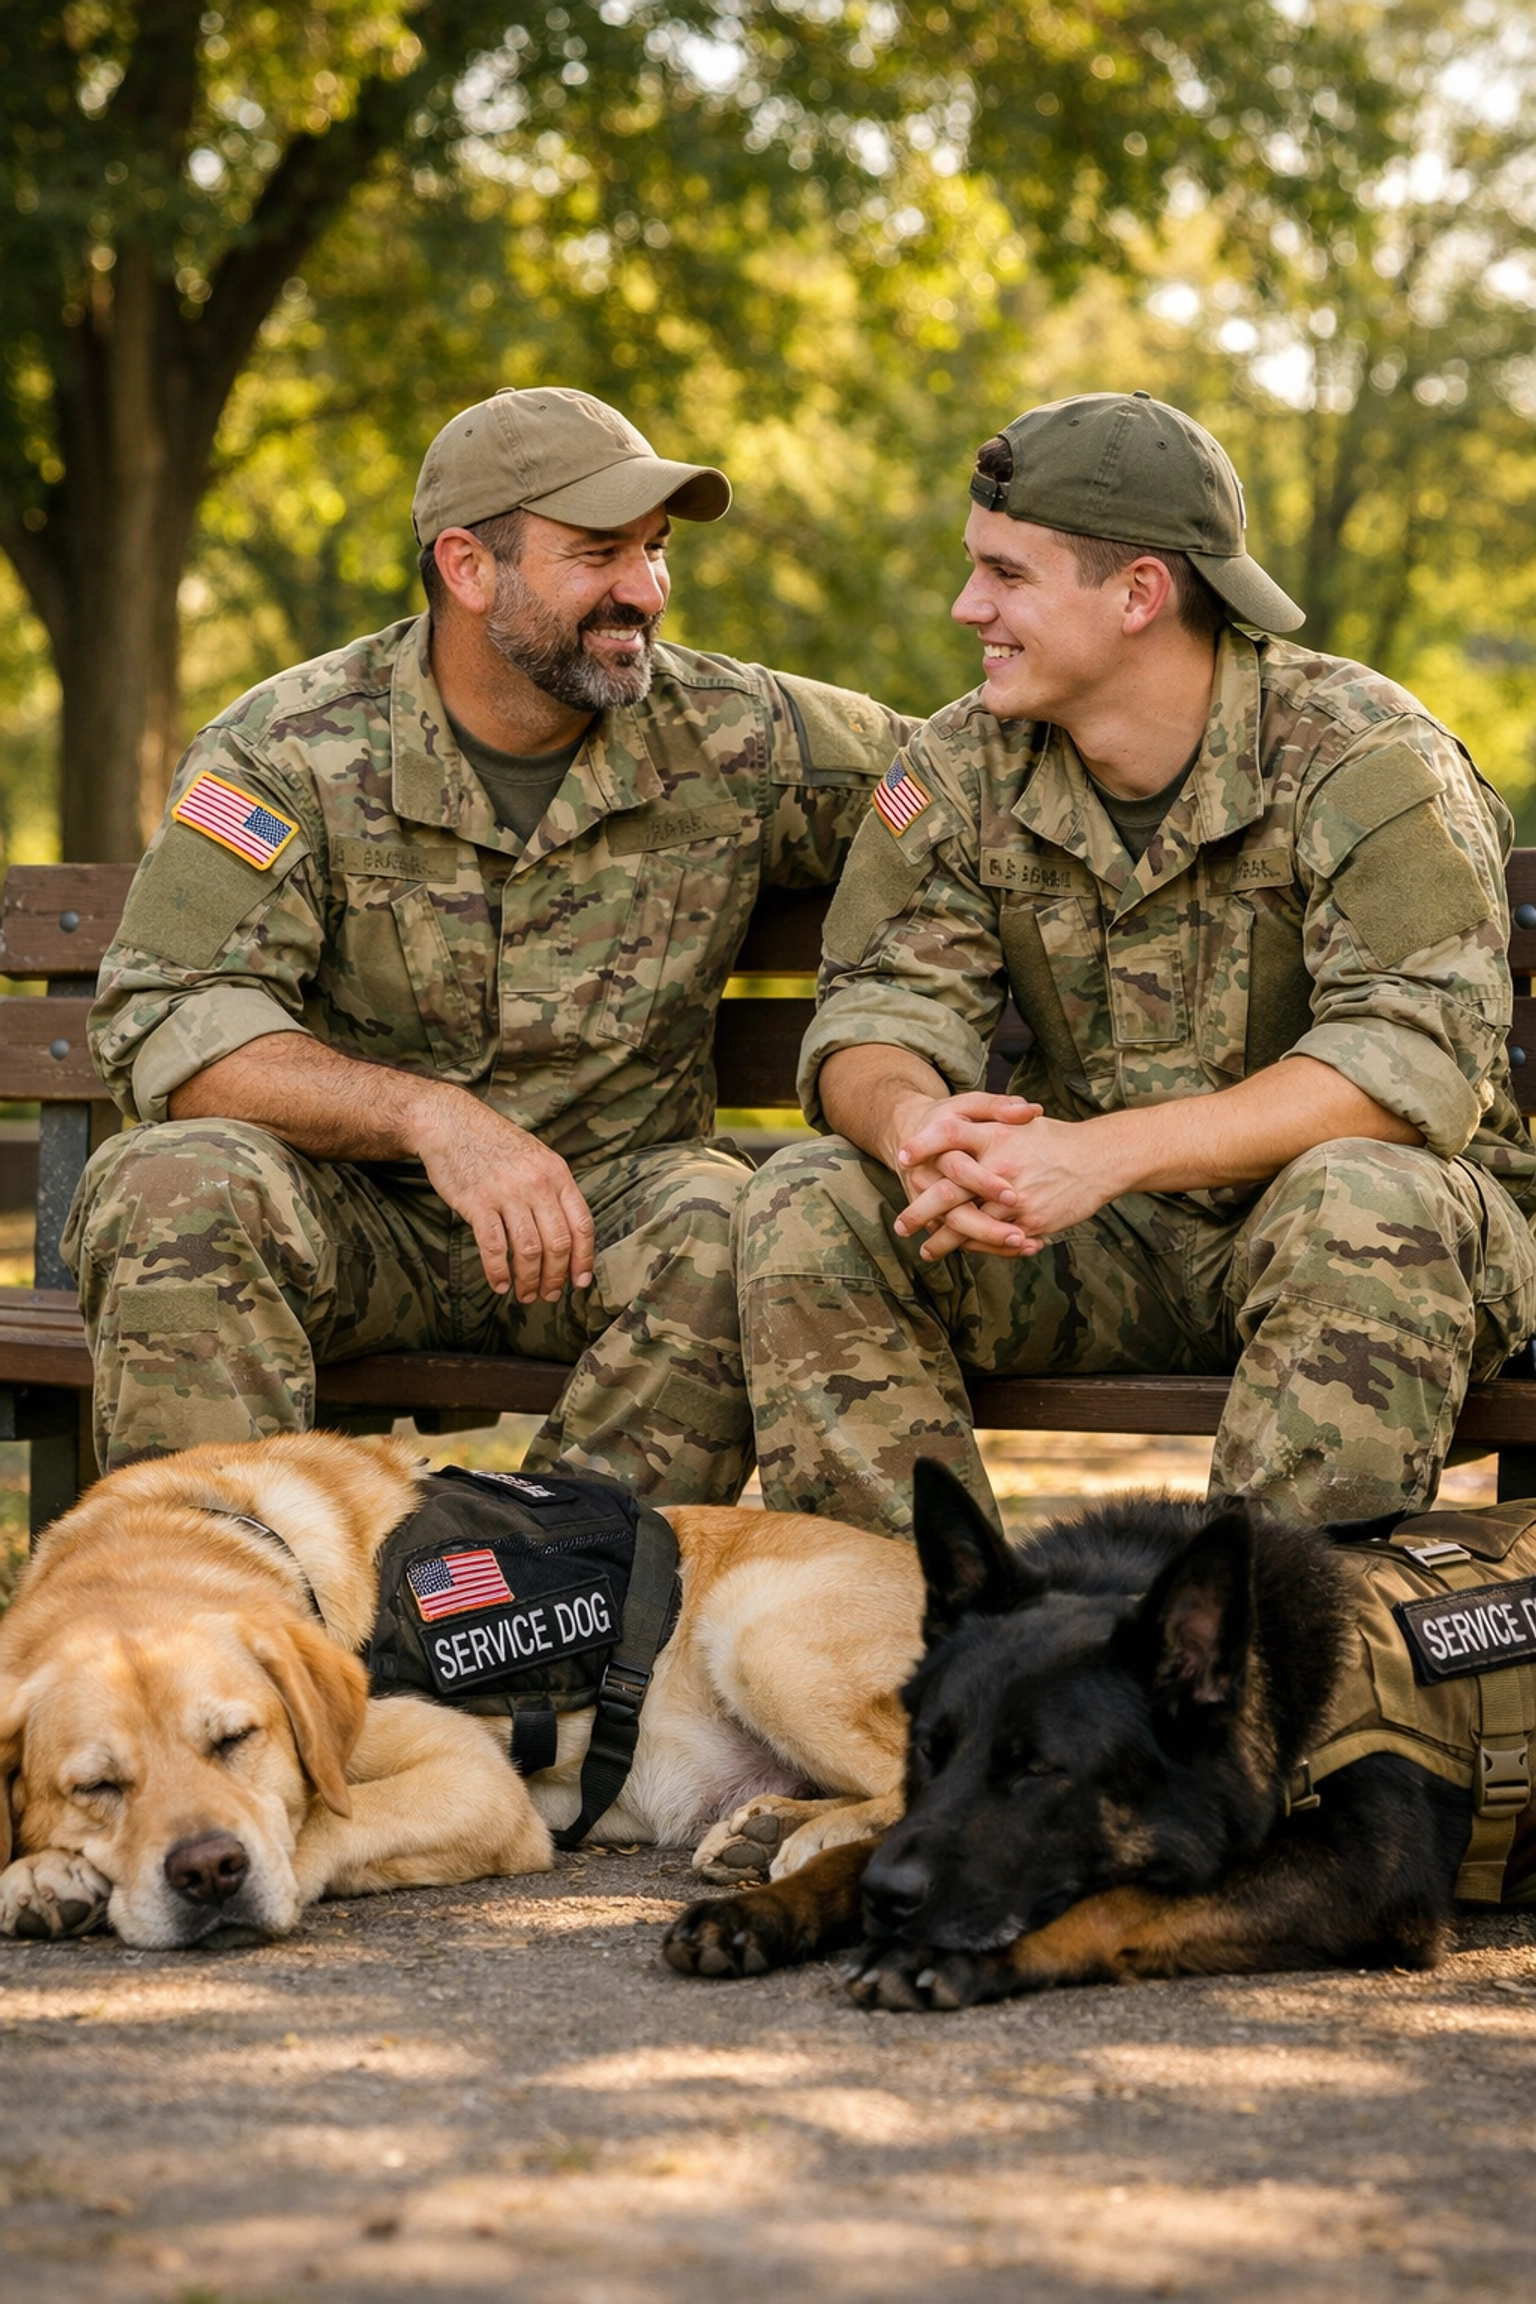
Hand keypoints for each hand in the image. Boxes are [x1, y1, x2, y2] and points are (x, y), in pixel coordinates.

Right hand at [415, 1090, 594, 1301]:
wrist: (451, 1123)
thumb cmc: (495, 1144)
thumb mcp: (536, 1158)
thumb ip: (554, 1190)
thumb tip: (568, 1235)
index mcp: (557, 1173)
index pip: (582, 1224)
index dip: (584, 1259)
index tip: (580, 1282)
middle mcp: (537, 1183)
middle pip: (557, 1243)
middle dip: (556, 1277)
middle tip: (550, 1295)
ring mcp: (507, 1193)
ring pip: (528, 1250)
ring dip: (529, 1280)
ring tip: (525, 1295)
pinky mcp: (477, 1202)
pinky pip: (494, 1246)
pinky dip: (498, 1271)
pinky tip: (500, 1284)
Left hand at [894, 1099, 1118, 1262]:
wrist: (1099, 1159)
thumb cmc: (1054, 1139)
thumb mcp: (1018, 1122)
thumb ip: (985, 1123)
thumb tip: (949, 1128)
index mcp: (995, 1135)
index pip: (948, 1135)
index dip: (923, 1145)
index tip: (902, 1157)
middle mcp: (1000, 1166)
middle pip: (948, 1192)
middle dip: (919, 1211)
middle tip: (901, 1226)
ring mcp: (1014, 1198)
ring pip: (968, 1225)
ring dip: (944, 1241)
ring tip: (927, 1251)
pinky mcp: (1029, 1221)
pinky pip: (996, 1240)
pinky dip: (977, 1248)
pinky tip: (964, 1251)